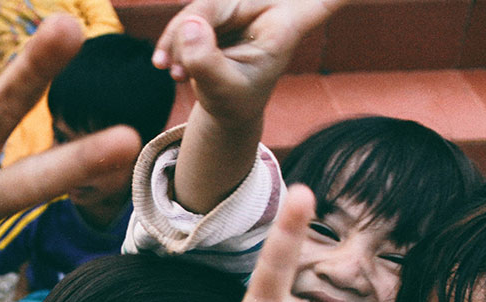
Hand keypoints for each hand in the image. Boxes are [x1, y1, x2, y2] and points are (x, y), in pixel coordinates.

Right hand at [152, 0, 348, 123]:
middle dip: (191, 32)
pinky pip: (187, 16)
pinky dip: (173, 41)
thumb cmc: (236, 102)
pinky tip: (166, 65)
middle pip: (219, 2)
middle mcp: (266, 7)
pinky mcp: (217, 10)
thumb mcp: (223, 92)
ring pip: (198, 8)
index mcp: (286, 25)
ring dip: (178, 41)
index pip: (319, 0)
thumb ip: (207, 62)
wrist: (225, 107)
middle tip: (176, 72)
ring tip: (176, 74)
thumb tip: (189, 25)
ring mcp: (239, 7)